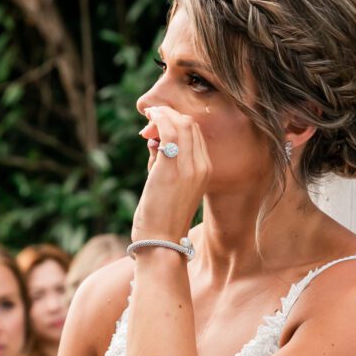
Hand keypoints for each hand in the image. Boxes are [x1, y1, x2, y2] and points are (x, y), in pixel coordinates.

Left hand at [131, 105, 210, 242]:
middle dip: (170, 114)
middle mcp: (202, 166)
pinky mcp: (170, 169)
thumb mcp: (169, 185)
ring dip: (163, 114)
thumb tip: (153, 141)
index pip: (196, 133)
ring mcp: (188, 167)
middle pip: (191, 125)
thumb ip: (164, 161)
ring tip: (149, 113)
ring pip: (181, 124)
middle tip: (151, 114)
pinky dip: (158, 120)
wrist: (161, 242)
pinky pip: (168, 132)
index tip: (160, 120)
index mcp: (206, 170)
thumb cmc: (162, 217)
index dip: (177, 121)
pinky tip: (149, 117)